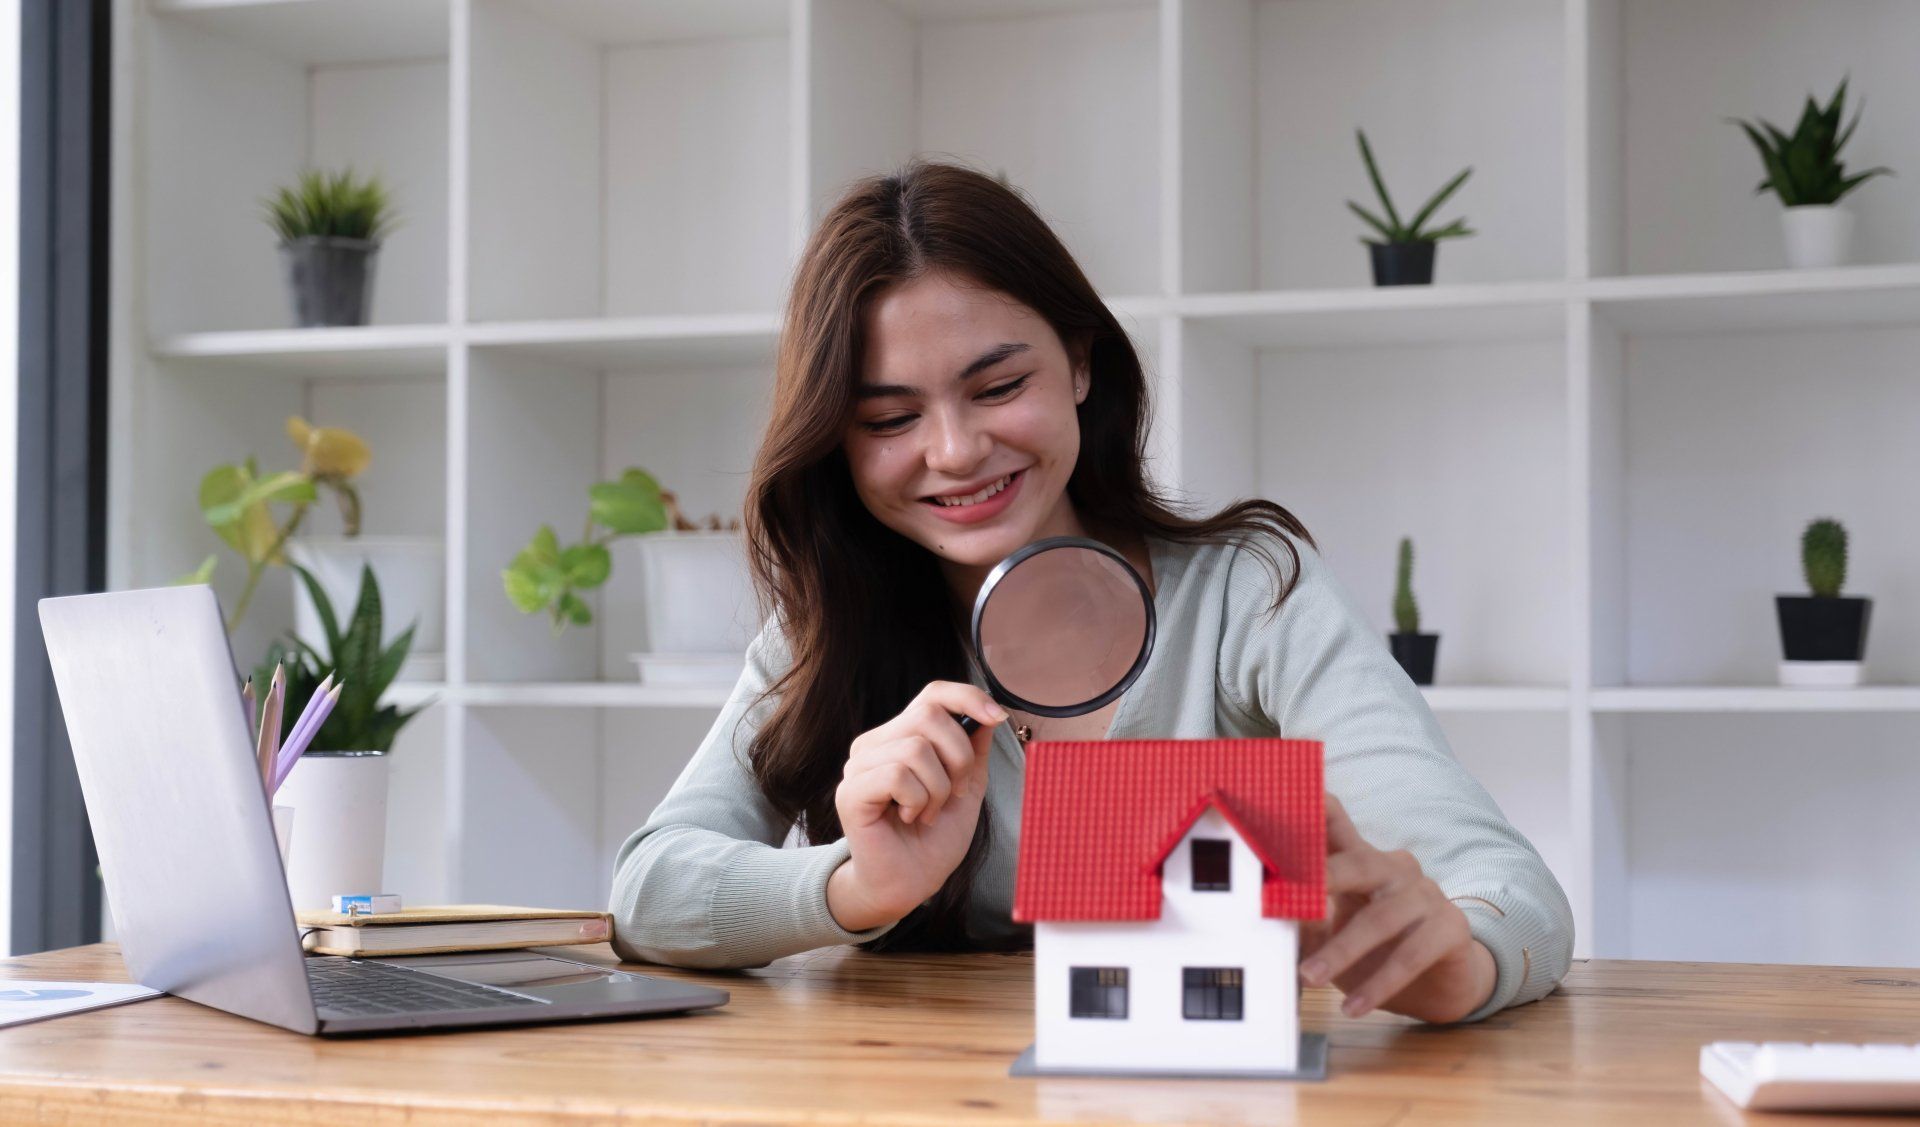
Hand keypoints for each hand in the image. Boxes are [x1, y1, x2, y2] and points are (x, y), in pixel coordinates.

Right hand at [826, 682, 1004, 931]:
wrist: (910, 883)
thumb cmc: (934, 839)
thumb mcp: (968, 788)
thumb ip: (974, 751)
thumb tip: (988, 714)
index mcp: (902, 737)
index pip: (933, 694)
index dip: (967, 697)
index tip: (997, 718)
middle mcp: (876, 744)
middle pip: (928, 714)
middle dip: (958, 757)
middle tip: (955, 794)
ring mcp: (859, 766)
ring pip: (915, 748)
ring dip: (938, 789)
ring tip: (928, 813)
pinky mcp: (851, 791)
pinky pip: (897, 775)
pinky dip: (916, 800)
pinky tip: (909, 818)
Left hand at [1298, 794, 1496, 1022]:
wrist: (1440, 985)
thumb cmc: (1376, 950)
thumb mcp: (1334, 931)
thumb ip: (1305, 917)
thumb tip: (1267, 914)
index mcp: (1363, 860)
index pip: (1337, 822)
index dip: (1314, 808)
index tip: (1286, 795)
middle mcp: (1396, 868)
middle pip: (1360, 862)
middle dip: (1324, 877)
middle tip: (1291, 898)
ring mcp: (1427, 894)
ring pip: (1380, 919)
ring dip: (1342, 951)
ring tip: (1309, 978)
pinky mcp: (1450, 927)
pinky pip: (1412, 955)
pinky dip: (1380, 983)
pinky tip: (1354, 1007)